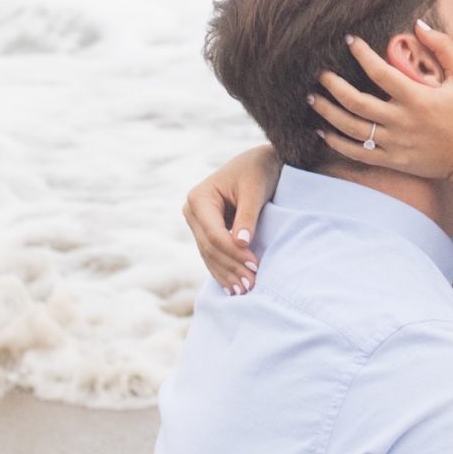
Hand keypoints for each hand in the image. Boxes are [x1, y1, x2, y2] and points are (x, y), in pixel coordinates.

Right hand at [183, 145, 276, 293]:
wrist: (259, 163)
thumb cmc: (258, 170)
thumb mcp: (255, 189)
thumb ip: (247, 216)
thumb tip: (241, 243)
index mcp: (199, 198)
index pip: (213, 234)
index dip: (233, 252)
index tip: (254, 265)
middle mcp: (193, 212)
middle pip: (210, 247)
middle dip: (230, 267)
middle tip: (251, 285)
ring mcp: (197, 224)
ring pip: (209, 255)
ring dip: (227, 274)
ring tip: (244, 290)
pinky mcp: (207, 232)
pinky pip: (213, 255)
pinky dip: (224, 270)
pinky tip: (233, 287)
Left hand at [312, 25, 452, 188]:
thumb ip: (444, 47)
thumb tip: (418, 25)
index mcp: (418, 98)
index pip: (380, 72)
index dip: (361, 54)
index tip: (349, 41)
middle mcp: (402, 122)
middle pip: (356, 103)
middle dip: (334, 86)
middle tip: (320, 74)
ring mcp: (395, 144)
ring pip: (352, 129)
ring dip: (328, 113)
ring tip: (314, 99)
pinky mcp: (392, 161)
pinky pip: (357, 153)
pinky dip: (337, 143)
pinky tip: (324, 131)